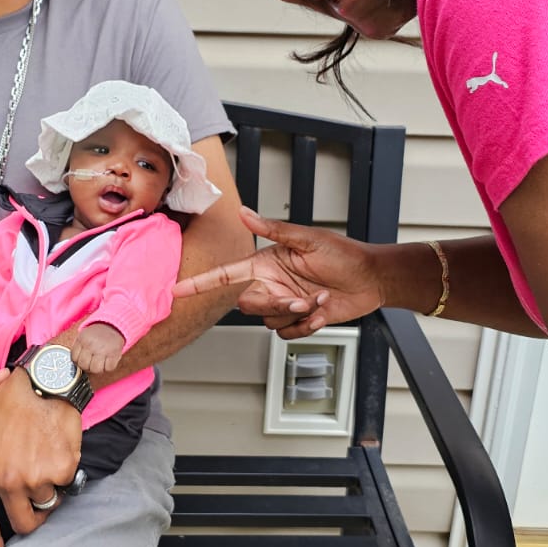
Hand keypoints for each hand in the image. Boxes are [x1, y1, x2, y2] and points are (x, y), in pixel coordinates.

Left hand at [0, 369, 81, 546]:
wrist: (43, 384)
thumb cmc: (8, 401)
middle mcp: (8, 483)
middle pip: (24, 523)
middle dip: (31, 520)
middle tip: (35, 507)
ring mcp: (37, 479)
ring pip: (47, 501)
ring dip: (48, 490)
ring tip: (45, 464)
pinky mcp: (62, 470)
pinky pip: (65, 483)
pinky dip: (63, 472)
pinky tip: (56, 450)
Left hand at [72, 322, 124, 373]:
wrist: (113, 326)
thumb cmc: (97, 334)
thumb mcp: (83, 335)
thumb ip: (78, 347)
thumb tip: (75, 362)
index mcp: (82, 340)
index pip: (74, 359)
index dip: (78, 362)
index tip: (82, 360)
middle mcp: (91, 345)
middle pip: (84, 365)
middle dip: (87, 367)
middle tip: (91, 363)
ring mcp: (103, 350)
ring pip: (95, 369)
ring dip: (98, 369)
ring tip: (99, 363)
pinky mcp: (114, 354)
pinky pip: (108, 368)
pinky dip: (108, 367)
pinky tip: (107, 361)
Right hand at [172, 206, 384, 337]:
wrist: (370, 279)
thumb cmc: (343, 254)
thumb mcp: (308, 239)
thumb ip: (273, 230)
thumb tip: (244, 213)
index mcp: (266, 264)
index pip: (225, 275)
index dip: (200, 284)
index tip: (177, 291)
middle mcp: (270, 284)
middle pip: (248, 305)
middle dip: (274, 304)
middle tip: (301, 298)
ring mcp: (284, 303)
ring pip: (269, 321)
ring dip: (296, 314)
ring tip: (318, 300)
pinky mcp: (298, 320)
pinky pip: (287, 333)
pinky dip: (305, 325)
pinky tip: (321, 312)